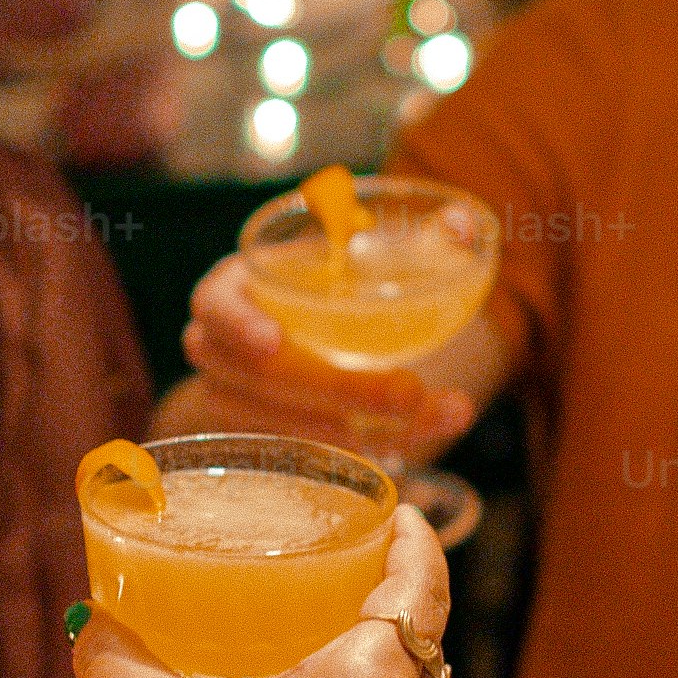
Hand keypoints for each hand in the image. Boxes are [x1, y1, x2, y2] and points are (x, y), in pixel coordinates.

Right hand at [73, 507, 452, 677]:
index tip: (400, 510)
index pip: (422, 581)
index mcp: (372, 677)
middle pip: (422, 638)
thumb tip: (91, 617)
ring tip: (326, 647)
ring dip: (382, 667)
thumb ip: (114, 657)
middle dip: (392, 598)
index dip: (414, 538)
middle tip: (349, 569)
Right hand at [167, 255, 478, 457]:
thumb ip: (423, 239)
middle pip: (255, 376)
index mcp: (237, 286)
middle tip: (404, 394)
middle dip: (334, 389)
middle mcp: (223, 346)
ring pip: (270, 424)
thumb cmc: (336, 288)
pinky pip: (290, 453)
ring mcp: (231, 397)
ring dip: (338, 431)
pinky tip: (396, 446)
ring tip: (404, 427)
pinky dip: (346, 454)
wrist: (319, 340)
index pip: (214, 304)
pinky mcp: (255, 440)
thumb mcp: (370, 258)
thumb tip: (463, 224)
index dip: (237, 323)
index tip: (274, 342)